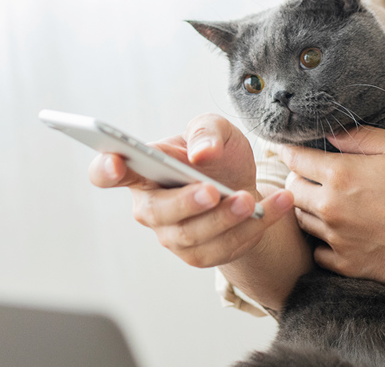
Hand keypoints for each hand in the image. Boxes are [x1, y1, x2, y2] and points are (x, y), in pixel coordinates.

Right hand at [88, 113, 293, 267]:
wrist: (243, 185)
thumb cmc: (219, 155)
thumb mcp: (217, 130)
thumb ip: (208, 131)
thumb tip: (201, 154)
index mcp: (142, 170)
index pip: (107, 173)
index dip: (105, 169)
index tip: (116, 161)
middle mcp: (151, 208)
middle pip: (157, 213)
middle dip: (187, 203)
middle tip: (214, 191)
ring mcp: (173, 235)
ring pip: (194, 236)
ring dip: (226, 218)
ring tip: (251, 200)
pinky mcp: (201, 255)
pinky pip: (226, 247)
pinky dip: (256, 226)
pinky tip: (279, 204)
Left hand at [279, 126, 384, 289]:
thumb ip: (362, 137)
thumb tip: (332, 133)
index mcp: (342, 175)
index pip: (296, 159)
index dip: (286, 150)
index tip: (283, 147)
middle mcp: (331, 208)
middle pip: (292, 190)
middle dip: (295, 177)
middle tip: (306, 172)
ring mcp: (338, 239)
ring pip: (301, 220)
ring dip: (305, 207)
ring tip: (319, 199)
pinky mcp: (349, 265)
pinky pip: (317, 252)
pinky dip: (320, 240)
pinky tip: (334, 232)